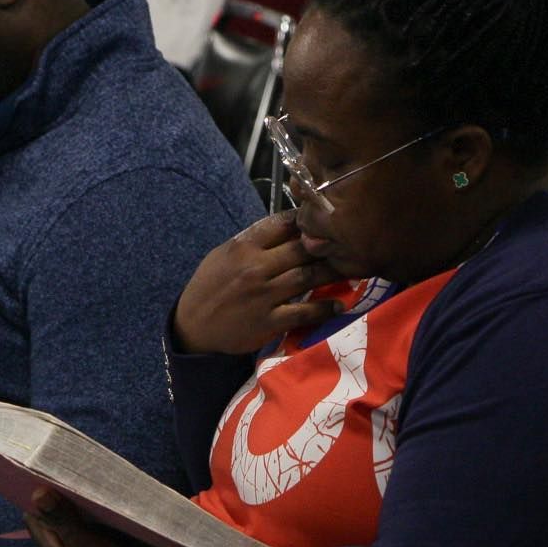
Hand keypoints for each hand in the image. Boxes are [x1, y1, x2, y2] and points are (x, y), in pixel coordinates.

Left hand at [24, 489, 129, 546]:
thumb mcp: (81, 541)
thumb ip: (61, 518)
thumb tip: (37, 494)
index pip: (34, 522)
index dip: (36, 502)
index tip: (44, 479)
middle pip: (53, 526)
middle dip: (57, 506)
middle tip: (67, 479)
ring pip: (70, 532)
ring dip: (74, 515)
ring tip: (82, 490)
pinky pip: (86, 538)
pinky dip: (88, 525)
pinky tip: (96, 513)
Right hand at [171, 211, 343, 354]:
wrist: (193, 326)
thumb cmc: (209, 287)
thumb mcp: (223, 254)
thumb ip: (253, 241)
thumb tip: (286, 227)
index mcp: (244, 246)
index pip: (282, 224)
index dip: (307, 220)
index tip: (324, 220)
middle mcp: (256, 267)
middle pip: (302, 249)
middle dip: (328, 245)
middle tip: (349, 244)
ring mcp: (264, 295)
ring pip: (308, 277)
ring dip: (333, 273)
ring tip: (353, 269)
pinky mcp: (269, 321)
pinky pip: (304, 312)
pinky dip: (325, 308)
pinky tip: (340, 304)